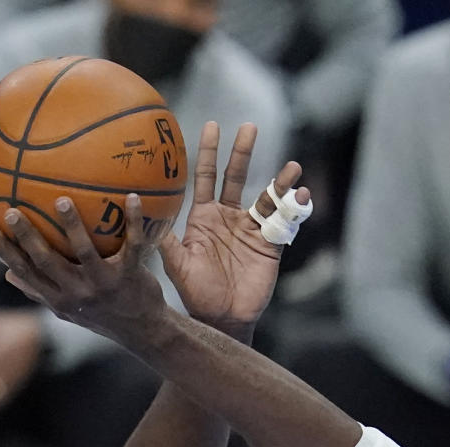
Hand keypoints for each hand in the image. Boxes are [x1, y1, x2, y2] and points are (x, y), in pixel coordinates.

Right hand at [0, 194, 165, 345]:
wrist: (142, 330)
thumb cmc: (101, 314)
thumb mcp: (67, 309)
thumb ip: (40, 291)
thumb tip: (9, 274)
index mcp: (58, 298)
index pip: (27, 272)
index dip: (6, 252)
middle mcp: (77, 292)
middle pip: (47, 262)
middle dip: (27, 237)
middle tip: (12, 211)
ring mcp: (103, 284)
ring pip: (84, 252)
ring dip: (73, 226)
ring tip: (62, 201)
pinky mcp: (130, 276)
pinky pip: (132, 244)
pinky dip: (133, 221)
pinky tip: (131, 196)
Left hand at [159, 121, 310, 334]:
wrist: (223, 318)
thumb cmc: (197, 294)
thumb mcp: (178, 267)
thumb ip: (168, 243)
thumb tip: (147, 219)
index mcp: (204, 218)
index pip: (206, 178)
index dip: (209, 152)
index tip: (211, 125)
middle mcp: (228, 217)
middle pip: (236, 176)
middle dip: (242, 151)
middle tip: (249, 126)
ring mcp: (250, 229)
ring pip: (267, 196)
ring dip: (280, 181)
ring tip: (292, 169)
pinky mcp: (270, 243)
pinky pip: (285, 221)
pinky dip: (294, 208)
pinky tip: (301, 197)